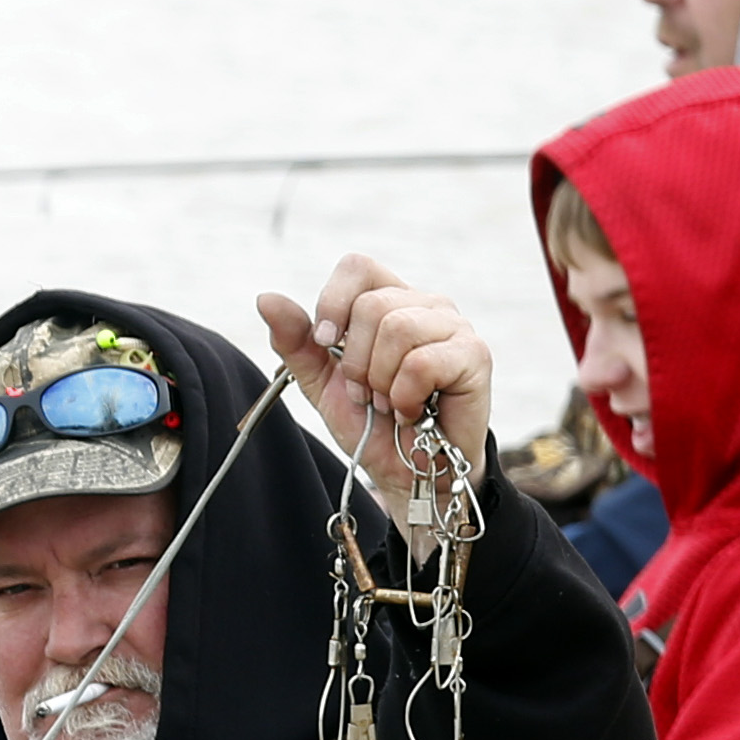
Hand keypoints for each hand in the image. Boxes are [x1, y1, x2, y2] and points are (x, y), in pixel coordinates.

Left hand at [257, 254, 491, 530]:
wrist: (409, 472)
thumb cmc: (372, 424)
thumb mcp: (323, 383)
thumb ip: (296, 342)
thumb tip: (266, 298)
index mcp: (390, 300)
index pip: (357, 267)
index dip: (333, 303)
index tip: (326, 344)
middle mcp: (426, 304)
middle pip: (371, 305)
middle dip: (356, 362)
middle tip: (368, 394)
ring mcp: (454, 326)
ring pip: (397, 328)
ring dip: (381, 381)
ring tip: (391, 404)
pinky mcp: (474, 355)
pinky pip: (421, 362)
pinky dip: (406, 396)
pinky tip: (414, 412)